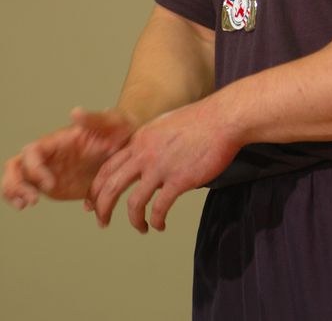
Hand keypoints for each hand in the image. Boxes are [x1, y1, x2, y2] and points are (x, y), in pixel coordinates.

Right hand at [2, 108, 133, 208]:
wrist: (130, 146)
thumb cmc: (121, 130)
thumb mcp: (113, 122)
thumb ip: (94, 119)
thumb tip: (75, 112)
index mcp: (59, 140)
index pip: (33, 151)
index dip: (34, 168)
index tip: (50, 184)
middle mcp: (49, 155)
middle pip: (16, 165)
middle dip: (15, 183)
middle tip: (32, 200)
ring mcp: (49, 170)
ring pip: (17, 178)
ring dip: (14, 192)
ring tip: (28, 203)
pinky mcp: (53, 184)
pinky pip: (29, 190)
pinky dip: (20, 198)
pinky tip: (28, 205)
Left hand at [88, 98, 239, 232]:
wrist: (224, 118)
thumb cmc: (201, 120)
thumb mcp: (166, 124)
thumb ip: (153, 141)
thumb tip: (149, 156)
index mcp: (140, 139)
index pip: (108, 166)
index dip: (97, 187)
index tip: (94, 202)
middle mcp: (145, 153)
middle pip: (111, 186)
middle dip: (102, 207)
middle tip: (102, 221)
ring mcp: (161, 167)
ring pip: (133, 203)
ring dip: (133, 220)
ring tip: (140, 228)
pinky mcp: (179, 180)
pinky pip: (159, 208)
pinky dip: (156, 221)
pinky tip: (160, 225)